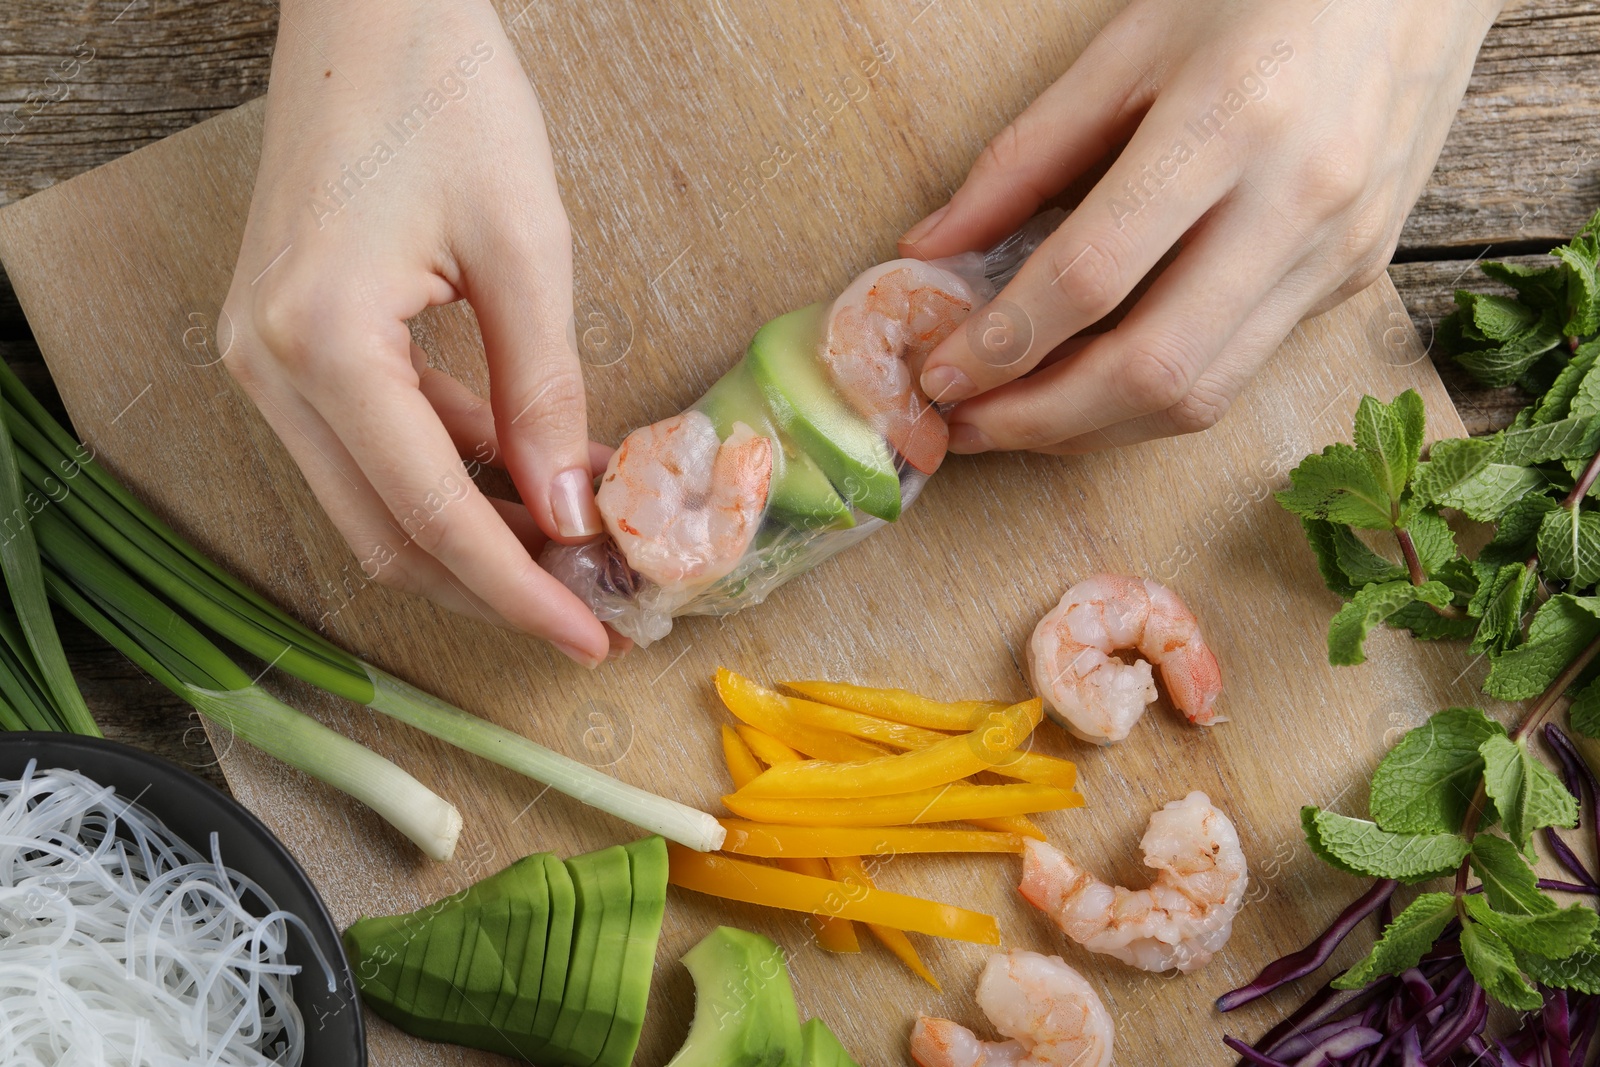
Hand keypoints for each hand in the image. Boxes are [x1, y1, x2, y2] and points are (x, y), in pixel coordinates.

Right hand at [220, 0, 614, 664]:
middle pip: (386, 535)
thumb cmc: (447, 95)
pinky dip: (440, 475)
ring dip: (468, 535)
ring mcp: (262, 357)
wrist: (369, 9)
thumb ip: (547, 396)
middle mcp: (269, 367)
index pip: (433, 517)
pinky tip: (514, 475)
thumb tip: (572, 511)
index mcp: (324, 344)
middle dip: (491, 582)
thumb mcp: (525, 249)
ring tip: (567, 547)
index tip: (589, 636)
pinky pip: (364, 445)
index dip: (518, 591)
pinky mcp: (282, 342)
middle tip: (586, 602)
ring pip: (371, 502)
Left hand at [901, 0, 1503, 453]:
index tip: (938, 374)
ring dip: (1091, 428)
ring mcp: (1338, 252)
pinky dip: (1149, 396)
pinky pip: (1237, 370)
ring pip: (1201, 397)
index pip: (1096, 273)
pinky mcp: (1354, 279)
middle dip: (1040, 419)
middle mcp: (1297, 201)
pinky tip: (1092, 382)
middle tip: (963, 425)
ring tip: (1013, 419)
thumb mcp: (1127, 47)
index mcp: (1231, 119)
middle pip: (1154, 368)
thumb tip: (930, 248)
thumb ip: (1024, 156)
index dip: (1005, 342)